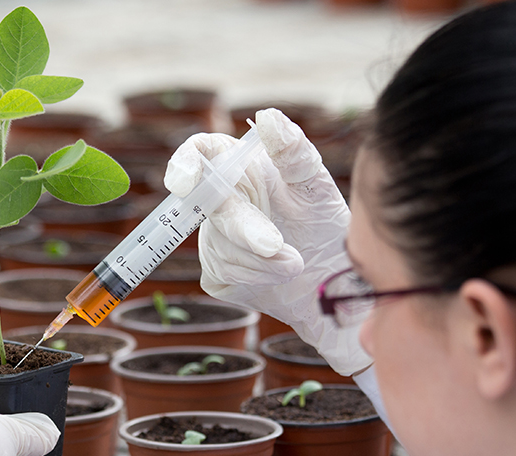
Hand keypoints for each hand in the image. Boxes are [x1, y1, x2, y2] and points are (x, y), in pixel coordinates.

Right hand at [164, 108, 371, 375]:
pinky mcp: (217, 273)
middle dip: (244, 229)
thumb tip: (269, 116)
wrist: (332, 279)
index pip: (199, 153)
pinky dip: (257, 276)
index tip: (184, 182)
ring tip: (296, 262)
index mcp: (240, 167)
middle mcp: (221, 199)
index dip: (184, 163)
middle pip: (212, 207)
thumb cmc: (323, 223)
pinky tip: (279, 274)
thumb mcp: (315, 185)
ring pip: (221, 246)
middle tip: (276, 246)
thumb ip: (292, 151)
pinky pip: (224, 274)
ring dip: (262, 259)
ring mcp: (214, 237)